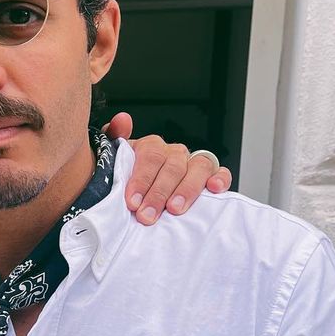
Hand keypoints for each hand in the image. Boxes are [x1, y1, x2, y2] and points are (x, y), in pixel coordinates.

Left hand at [103, 112, 231, 223]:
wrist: (139, 196)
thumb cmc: (127, 179)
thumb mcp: (114, 160)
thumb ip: (114, 139)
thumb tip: (122, 120)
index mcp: (151, 147)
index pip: (150, 156)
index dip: (142, 179)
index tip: (132, 201)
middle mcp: (174, 153)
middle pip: (173, 166)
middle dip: (159, 193)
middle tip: (147, 215)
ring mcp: (193, 163)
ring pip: (198, 167)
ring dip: (187, 189)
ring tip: (174, 209)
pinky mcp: (210, 176)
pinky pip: (220, 172)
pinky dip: (220, 178)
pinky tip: (213, 189)